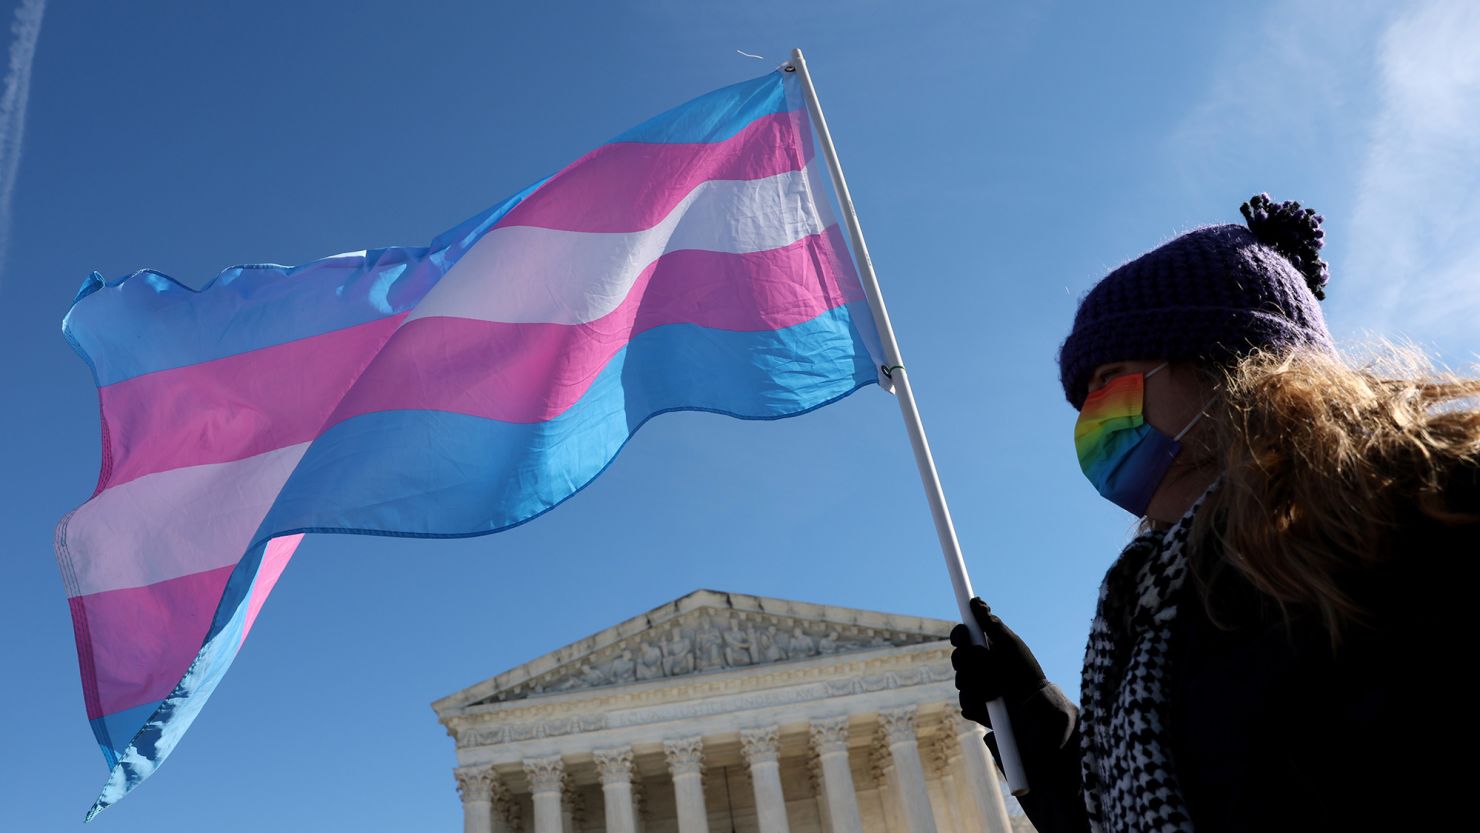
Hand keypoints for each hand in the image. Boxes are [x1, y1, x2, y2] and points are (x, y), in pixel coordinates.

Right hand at [950, 597, 1046, 727]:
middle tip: (987, 661)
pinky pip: (965, 701)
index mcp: (983, 648)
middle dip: (971, 661)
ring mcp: (974, 687)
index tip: (965, 636)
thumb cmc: (1025, 671)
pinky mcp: (974, 707)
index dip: (959, 635)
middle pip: (957, 658)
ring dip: (979, 682)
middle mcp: (976, 667)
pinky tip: (992, 701)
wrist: (1035, 705)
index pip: (962, 638)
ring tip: (998, 686)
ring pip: (960, 680)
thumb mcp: (1010, 644)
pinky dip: (978, 701)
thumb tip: (976, 600)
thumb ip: (991, 624)